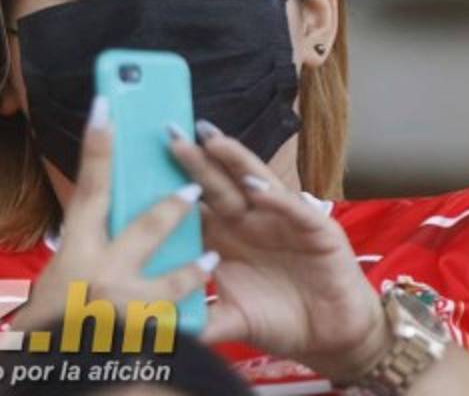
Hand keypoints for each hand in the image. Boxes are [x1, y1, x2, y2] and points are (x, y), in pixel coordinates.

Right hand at [11, 96, 217, 333]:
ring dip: (192, 265)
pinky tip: (201, 301)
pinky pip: (178, 322)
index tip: (106, 104)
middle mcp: (99, 277)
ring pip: (171, 278)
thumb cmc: (47, 329)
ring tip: (211, 255)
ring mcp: (125, 310)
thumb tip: (104, 209)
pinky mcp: (144, 339)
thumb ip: (83, 249)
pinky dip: (188, 312)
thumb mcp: (55, 282)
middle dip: (171, 204)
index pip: (87, 190)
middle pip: (144, 227)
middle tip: (193, 187)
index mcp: (73, 256)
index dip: (97, 145)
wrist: (52, 379)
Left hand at [169, 121, 388, 384]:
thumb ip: (198, 321)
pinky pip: (293, 210)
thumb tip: (155, 331)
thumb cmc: (277, 319)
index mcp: (224, 237)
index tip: (139, 165)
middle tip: (169, 132)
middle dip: (194, 159)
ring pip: (254, 183)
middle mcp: (249, 221)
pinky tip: (257, 187)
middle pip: (217, 185)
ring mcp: (281, 220)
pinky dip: (275, 198)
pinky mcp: (315, 229)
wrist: (329, 336)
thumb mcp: (229, 320)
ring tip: (211, 140)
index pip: (193, 204)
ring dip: (234, 161)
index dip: (169, 185)